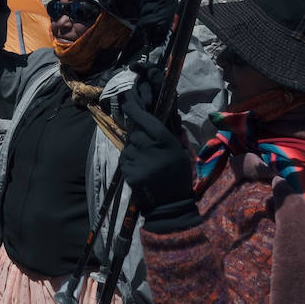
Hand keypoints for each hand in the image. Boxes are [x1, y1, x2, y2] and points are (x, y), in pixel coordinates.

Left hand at [118, 66, 199, 232]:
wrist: (170, 204)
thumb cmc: (178, 176)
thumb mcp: (179, 151)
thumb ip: (168, 134)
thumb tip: (157, 116)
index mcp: (165, 140)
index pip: (145, 118)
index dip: (135, 108)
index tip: (127, 99)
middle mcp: (150, 147)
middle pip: (135, 133)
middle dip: (139, 138)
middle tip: (149, 151)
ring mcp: (138, 160)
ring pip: (129, 147)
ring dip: (135, 152)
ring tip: (148, 165)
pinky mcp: (128, 172)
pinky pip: (125, 160)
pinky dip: (130, 163)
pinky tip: (142, 172)